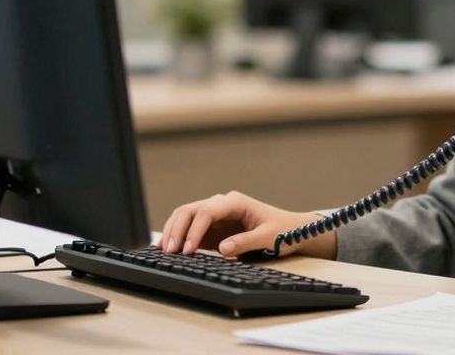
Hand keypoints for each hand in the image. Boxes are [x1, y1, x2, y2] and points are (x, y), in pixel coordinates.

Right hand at [157, 191, 336, 258]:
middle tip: (169, 252)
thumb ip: (246, 242)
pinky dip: (177, 237)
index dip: (194, 230)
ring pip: (185, 217)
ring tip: (163, 251)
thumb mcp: (268, 238)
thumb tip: (223, 248)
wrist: (291, 230)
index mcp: (235, 202)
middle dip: (176, 230)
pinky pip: (189, 230)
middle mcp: (221, 205)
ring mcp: (214, 216)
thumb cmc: (283, 230)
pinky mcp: (212, 229)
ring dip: (173, 232)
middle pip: (190, 211)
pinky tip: (168, 250)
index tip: (187, 250)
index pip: (206, 211)